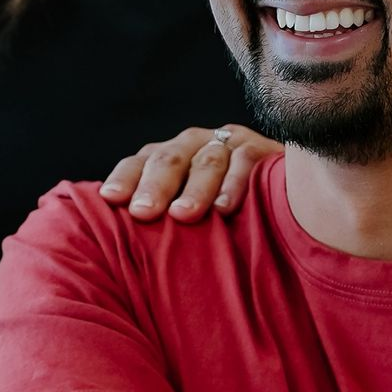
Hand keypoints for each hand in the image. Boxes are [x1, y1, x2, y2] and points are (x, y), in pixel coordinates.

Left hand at [99, 124, 282, 221]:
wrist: (280, 191)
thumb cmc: (218, 216)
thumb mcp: (184, 211)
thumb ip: (157, 219)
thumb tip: (110, 248)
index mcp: (167, 156)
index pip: (139, 162)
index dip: (125, 179)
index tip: (111, 199)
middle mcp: (193, 144)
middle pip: (168, 160)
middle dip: (155, 186)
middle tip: (143, 213)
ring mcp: (227, 143)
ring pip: (206, 161)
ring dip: (195, 188)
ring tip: (183, 215)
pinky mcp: (260, 149)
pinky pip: (244, 163)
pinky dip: (234, 185)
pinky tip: (225, 208)